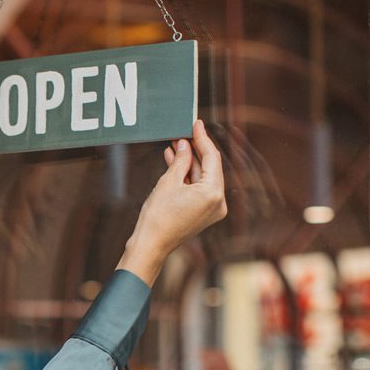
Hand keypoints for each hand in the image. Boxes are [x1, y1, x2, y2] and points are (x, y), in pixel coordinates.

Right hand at [119, 119, 227, 284]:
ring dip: (189, 163)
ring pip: (203, 178)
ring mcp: (212, 209)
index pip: (212, 157)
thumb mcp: (168, 182)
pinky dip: (188, 177)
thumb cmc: (157, 217)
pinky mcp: (203, 213)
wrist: (150, 245)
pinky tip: (174, 163)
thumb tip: (184, 144)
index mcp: (213, 193)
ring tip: (174, 147)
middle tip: (182, 134)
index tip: (195, 123)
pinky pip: (198, 189)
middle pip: (209, 167)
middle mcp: (218, 202)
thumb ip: (180, 160)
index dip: (202, 138)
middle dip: (194, 150)